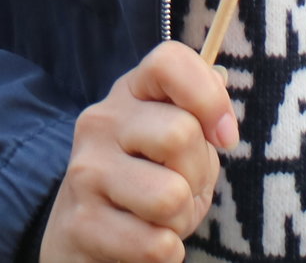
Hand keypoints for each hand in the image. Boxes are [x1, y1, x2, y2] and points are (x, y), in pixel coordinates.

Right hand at [39, 42, 235, 262]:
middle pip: (181, 134)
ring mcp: (85, 172)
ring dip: (181, 220)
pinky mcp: (80, 223)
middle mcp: (101, 122)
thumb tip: (220, 90)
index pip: (170, 62)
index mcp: (130, 92)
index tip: (225, 137)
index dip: (210, 97)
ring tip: (162, 219)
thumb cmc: (146, 185)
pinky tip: (143, 242)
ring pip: (171, 196)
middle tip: (183, 190)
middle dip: (198, 176)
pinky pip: (155, 245)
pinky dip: (166, 252)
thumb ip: (198, 113)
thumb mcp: (176, 145)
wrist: (82, 239)